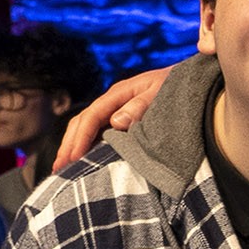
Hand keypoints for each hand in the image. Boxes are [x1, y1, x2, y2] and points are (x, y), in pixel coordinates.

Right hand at [55, 66, 174, 170]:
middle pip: (82, 122)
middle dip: (69, 145)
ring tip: (64, 168)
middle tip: (59, 169)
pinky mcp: (123, 117)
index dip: (81, 138)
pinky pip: (100, 132)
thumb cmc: (178, 85)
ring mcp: (116, 109)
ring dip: (74, 146)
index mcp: (119, 93)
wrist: (190, 79)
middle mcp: (113, 101)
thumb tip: (116, 122)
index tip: (73, 158)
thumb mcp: (161, 92)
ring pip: (87, 127)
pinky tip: (85, 159)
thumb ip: (141, 105)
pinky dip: (89, 145)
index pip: (92, 117)